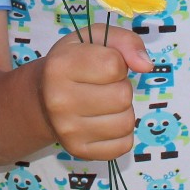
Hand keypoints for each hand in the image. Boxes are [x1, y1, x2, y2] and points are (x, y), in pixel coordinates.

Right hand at [35, 29, 150, 160]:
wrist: (43, 99)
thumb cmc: (74, 63)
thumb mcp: (95, 39)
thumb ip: (125, 41)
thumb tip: (146, 66)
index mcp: (60, 66)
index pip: (114, 65)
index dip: (117, 63)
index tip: (104, 64)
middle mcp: (59, 101)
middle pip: (122, 96)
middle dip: (121, 87)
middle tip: (105, 86)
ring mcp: (68, 130)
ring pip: (126, 123)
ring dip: (123, 111)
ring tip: (105, 103)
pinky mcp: (78, 151)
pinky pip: (124, 145)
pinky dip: (122, 133)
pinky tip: (105, 122)